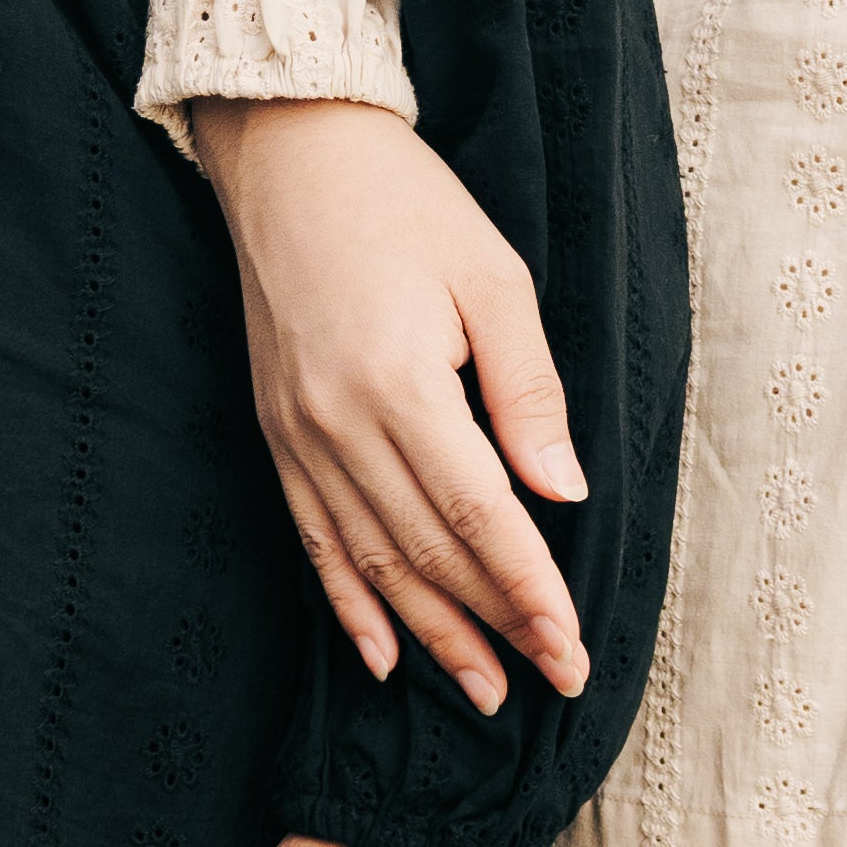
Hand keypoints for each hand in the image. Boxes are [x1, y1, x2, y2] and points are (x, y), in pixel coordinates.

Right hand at [190, 97, 586, 714]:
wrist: (290, 155)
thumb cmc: (406, 204)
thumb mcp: (493, 278)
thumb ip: (528, 391)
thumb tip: (562, 492)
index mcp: (398, 381)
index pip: (477, 514)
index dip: (528, 590)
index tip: (571, 647)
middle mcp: (338, 422)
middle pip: (426, 550)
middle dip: (494, 624)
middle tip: (550, 679)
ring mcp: (297, 433)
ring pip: (369, 559)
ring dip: (432, 633)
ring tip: (484, 690)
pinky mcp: (275, 431)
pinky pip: (312, 537)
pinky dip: (348, 603)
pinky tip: (383, 655)